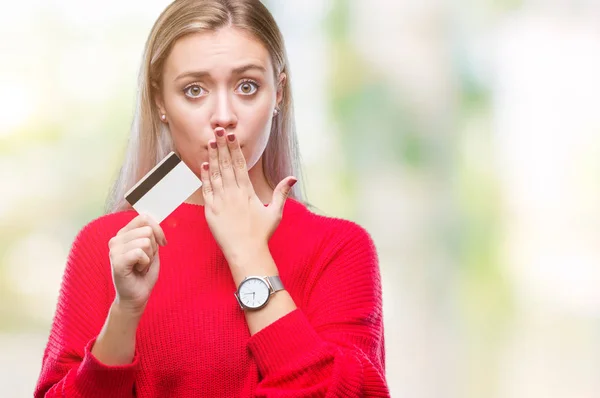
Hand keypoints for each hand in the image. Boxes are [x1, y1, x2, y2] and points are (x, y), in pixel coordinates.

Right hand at [108, 214, 166, 314]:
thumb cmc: (144, 273)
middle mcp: (116, 239)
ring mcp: (114, 250)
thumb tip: (156, 221)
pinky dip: (145, 263)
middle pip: (147, 230)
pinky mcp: (117, 261)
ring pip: (145, 242)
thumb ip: (152, 234)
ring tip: (140, 266)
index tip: (162, 243)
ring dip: (149, 257)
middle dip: (153, 247)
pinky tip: (138, 270)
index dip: (158, 229)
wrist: (137, 296)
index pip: (144, 218)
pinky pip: (140, 253)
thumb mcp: (151, 249)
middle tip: (145, 260)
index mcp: (123, 234)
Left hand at [199, 127, 296, 263]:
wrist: (246, 253)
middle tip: (218, 130)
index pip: (240, 165)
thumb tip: (292, 178)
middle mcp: (233, 194)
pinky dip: (204, 177)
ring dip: (212, 157)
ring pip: (215, 174)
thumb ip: (281, 193)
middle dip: (222, 147)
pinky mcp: (210, 211)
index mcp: (247, 192)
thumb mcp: (275, 212)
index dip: (235, 149)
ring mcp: (220, 202)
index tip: (232, 136)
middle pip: (226, 165)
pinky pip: (206, 190)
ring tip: (210, 142)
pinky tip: (203, 165)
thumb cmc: (261, 234)